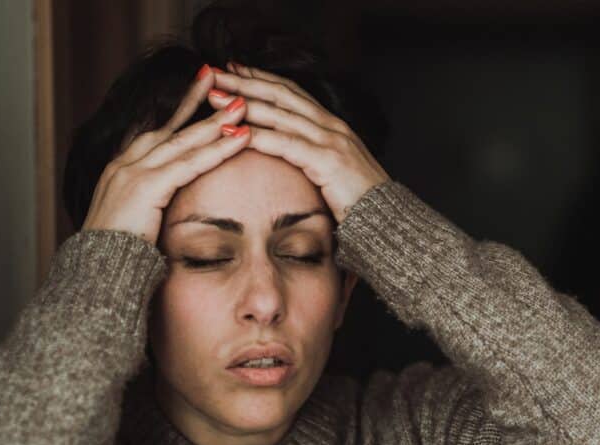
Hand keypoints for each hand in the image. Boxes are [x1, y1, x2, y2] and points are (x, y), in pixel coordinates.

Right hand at [81, 65, 252, 244]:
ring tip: (243, 104)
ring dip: (216, 121)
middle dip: (199, 101)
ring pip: (184, 140)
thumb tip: (171, 208)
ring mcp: (133, 173)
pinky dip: (218, 148)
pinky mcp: (146, 187)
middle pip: (170, 126)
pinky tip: (241, 136)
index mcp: (122, 171)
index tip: (202, 89)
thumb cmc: (120, 259)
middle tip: (224, 77)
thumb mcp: (137, 224)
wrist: (96, 277)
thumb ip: (153, 208)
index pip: (157, 133)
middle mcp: (125, 165)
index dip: (181, 111)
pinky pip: (190, 163)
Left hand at [206, 61, 390, 224]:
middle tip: (213, 75)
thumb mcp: (332, 169)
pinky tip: (234, 133)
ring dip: (243, 104)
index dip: (260, 79)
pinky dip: (258, 136)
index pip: (290, 92)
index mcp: (331, 125)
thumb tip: (287, 154)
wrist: (386, 219)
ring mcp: (330, 140)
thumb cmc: (358, 200)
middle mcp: (330, 125)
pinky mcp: (326, 160)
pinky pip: (285, 143)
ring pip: (279, 114)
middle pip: (280, 95)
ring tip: (214, 99)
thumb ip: (311, 155)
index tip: (233, 70)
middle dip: (244, 83)